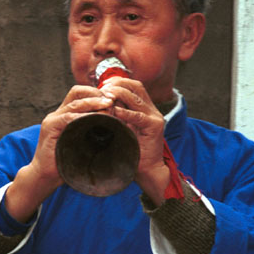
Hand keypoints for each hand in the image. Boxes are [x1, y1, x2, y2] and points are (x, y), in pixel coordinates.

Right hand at [5, 85, 113, 220]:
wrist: (45, 176)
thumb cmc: (66, 163)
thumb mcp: (82, 144)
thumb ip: (92, 132)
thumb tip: (116, 128)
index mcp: (65, 115)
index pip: (81, 94)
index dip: (97, 93)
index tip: (114, 99)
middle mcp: (58, 113)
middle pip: (77, 92)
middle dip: (96, 93)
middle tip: (112, 99)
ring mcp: (53, 119)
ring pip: (74, 103)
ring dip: (93, 102)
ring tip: (108, 104)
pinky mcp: (50, 128)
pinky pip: (67, 117)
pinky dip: (82, 116)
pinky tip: (95, 118)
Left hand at [100, 77, 170, 204]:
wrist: (148, 171)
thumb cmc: (131, 152)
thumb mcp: (122, 129)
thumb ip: (116, 116)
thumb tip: (98, 105)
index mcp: (144, 108)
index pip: (132, 85)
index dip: (116, 82)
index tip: (101, 86)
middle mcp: (151, 109)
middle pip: (135, 86)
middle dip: (116, 84)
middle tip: (101, 89)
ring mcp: (154, 117)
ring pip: (136, 97)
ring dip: (119, 94)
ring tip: (105, 96)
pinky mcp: (154, 127)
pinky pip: (139, 116)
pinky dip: (126, 112)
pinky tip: (114, 111)